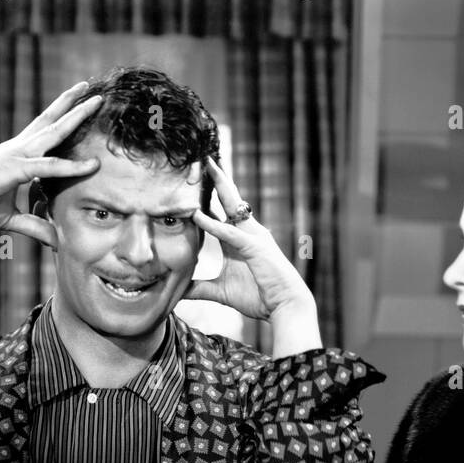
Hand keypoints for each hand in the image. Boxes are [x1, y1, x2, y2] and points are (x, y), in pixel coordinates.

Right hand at [0, 82, 104, 249]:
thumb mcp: (8, 219)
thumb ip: (33, 226)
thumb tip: (54, 240)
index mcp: (17, 156)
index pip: (43, 133)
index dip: (60, 120)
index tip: (77, 107)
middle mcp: (19, 149)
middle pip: (51, 121)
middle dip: (72, 104)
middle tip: (91, 88)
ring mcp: (17, 155)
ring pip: (54, 132)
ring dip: (76, 115)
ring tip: (97, 100)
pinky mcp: (15, 169)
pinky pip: (49, 167)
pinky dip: (72, 167)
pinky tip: (92, 164)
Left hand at [185, 158, 316, 324]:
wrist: (285, 306)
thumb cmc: (259, 296)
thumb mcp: (221, 292)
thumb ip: (199, 288)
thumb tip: (178, 291)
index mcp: (238, 238)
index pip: (219, 209)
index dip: (205, 194)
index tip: (189, 178)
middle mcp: (246, 230)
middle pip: (228, 197)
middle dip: (214, 177)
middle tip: (199, 156)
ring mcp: (252, 235)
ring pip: (232, 204)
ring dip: (217, 185)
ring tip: (203, 165)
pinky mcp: (255, 247)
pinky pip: (229, 232)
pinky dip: (213, 223)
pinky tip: (196, 215)